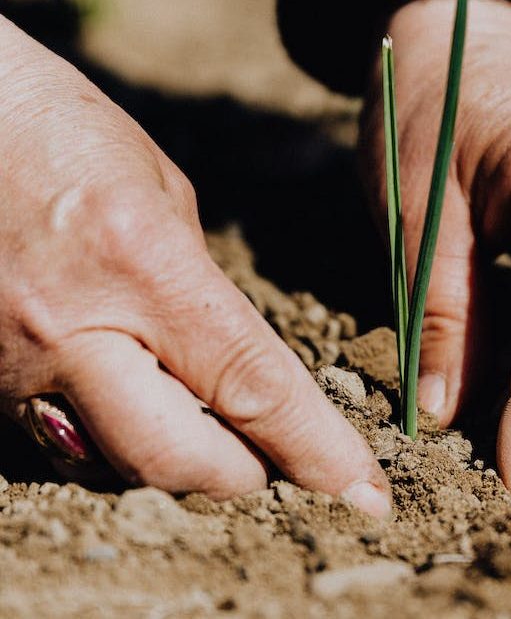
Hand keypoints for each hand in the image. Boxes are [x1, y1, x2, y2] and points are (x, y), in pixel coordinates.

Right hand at [0, 17, 389, 516]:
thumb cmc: (61, 134)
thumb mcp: (162, 194)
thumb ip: (200, 291)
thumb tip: (234, 366)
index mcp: (143, 265)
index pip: (251, 386)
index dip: (315, 450)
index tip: (362, 490)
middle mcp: (74, 330)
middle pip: (179, 461)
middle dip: (245, 479)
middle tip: (281, 467)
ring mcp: (14, 367)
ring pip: (117, 469)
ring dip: (180, 468)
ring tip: (217, 439)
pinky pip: (64, 447)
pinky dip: (118, 447)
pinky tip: (142, 412)